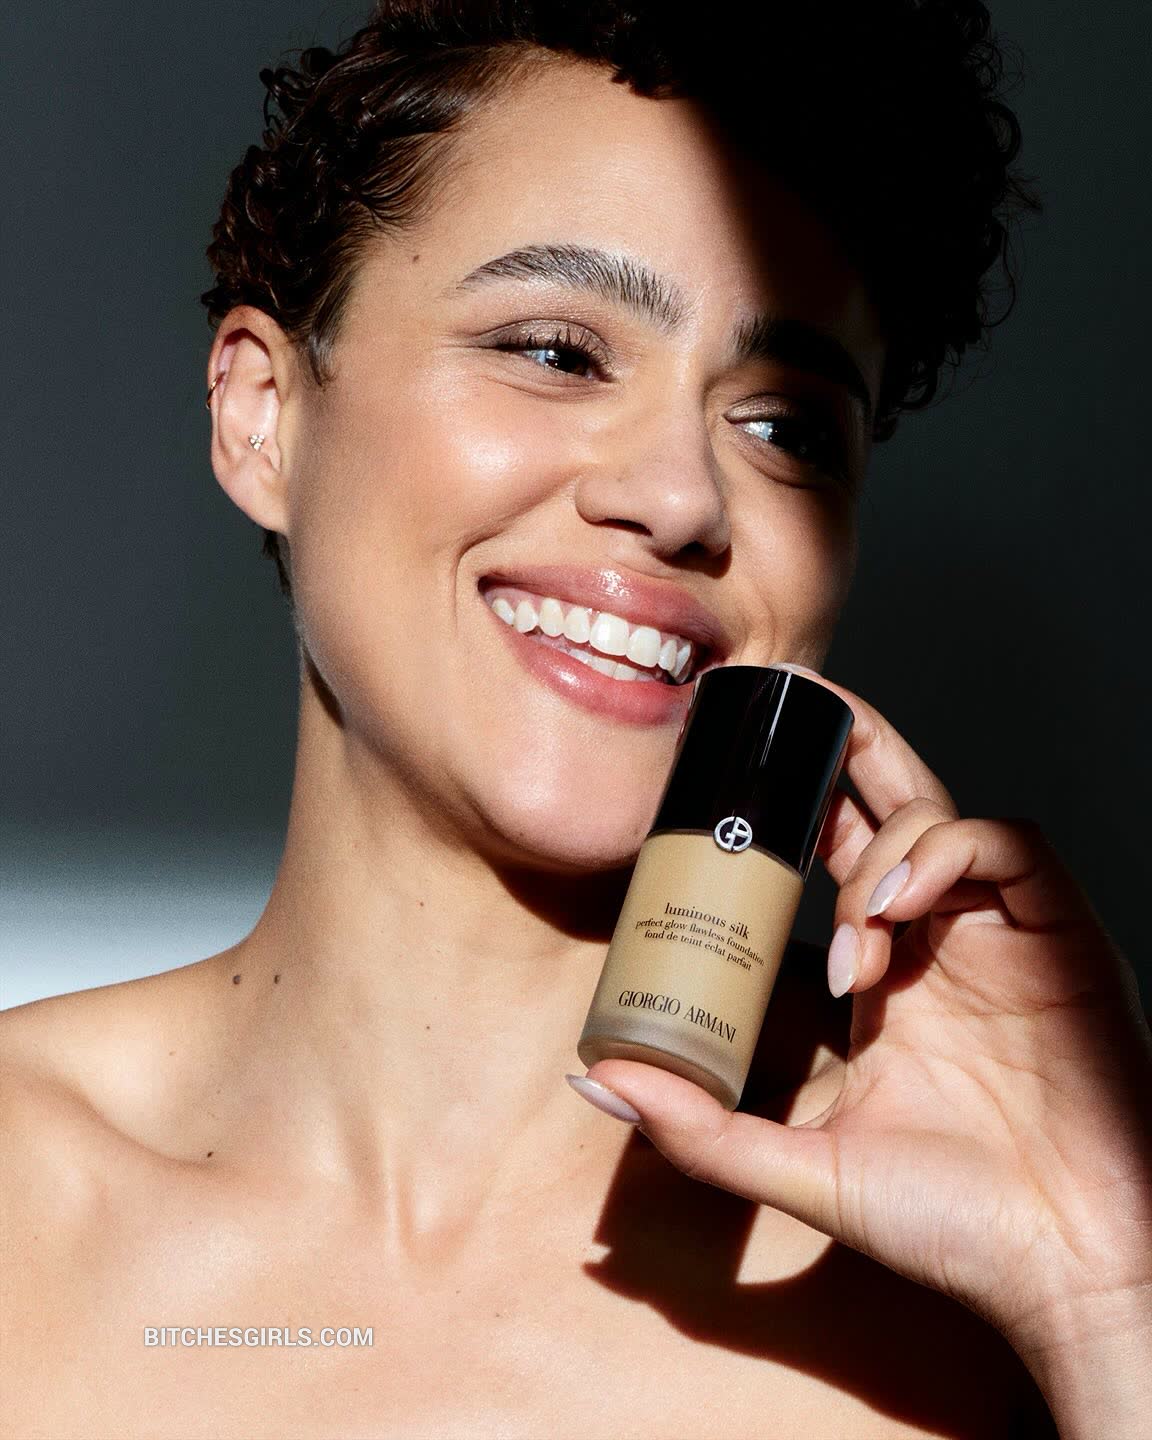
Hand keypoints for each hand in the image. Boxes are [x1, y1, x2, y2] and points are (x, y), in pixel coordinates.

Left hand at [579, 669, 1151, 1366]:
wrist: (1065, 1263)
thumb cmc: (952, 1222)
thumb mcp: (802, 1165)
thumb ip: (700, 1129)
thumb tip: (595, 1082)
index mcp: (884, 971)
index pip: (833, 856)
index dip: (785, 813)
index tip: (721, 796)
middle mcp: (936, 937)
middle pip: (887, 802)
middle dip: (840, 748)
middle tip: (783, 715)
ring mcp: (997, 931)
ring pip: (937, 815)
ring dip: (880, 848)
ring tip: (859, 920)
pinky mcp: (1058, 933)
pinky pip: (1006, 845)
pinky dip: (948, 851)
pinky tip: (904, 905)